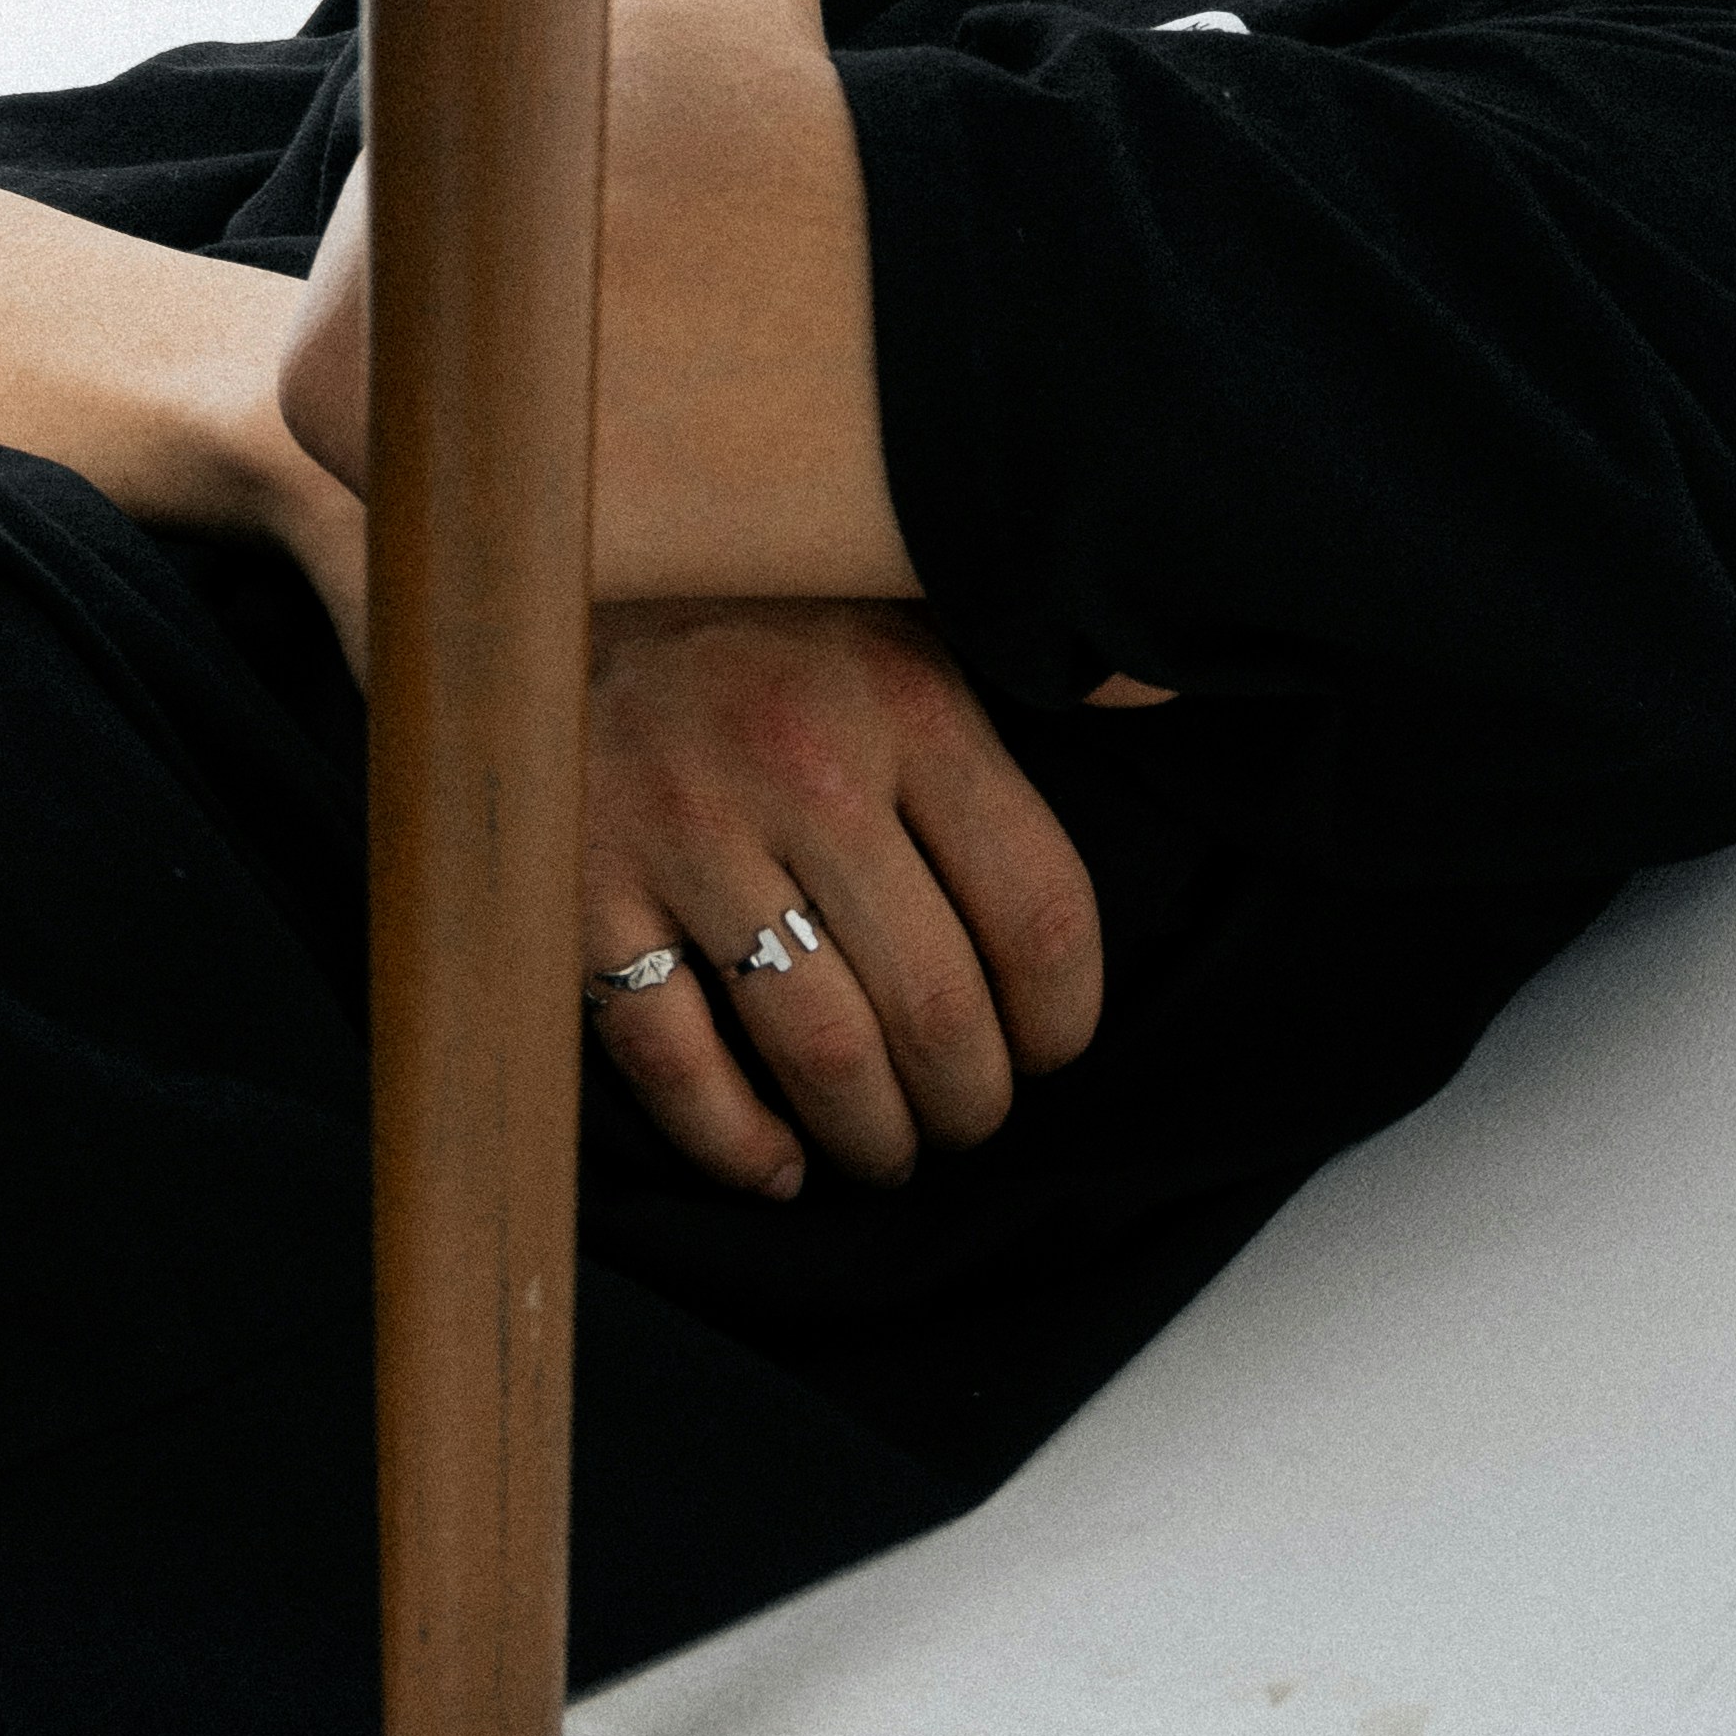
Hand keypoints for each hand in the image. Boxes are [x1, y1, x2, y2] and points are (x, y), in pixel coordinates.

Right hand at [583, 601, 1102, 1196]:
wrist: (570, 567)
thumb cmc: (770, 616)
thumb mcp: (913, 618)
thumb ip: (1023, 692)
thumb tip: (1166, 690)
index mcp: (912, 707)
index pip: (1038, 912)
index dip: (1064, 1019)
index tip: (1054, 1049)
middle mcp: (806, 772)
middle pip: (936, 1006)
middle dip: (972, 1101)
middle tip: (970, 1117)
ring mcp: (687, 835)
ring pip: (820, 1051)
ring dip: (874, 1136)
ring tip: (890, 1150)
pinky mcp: (585, 891)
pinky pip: (675, 1062)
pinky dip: (736, 1144)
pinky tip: (779, 1167)